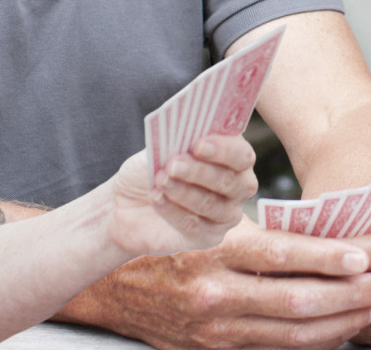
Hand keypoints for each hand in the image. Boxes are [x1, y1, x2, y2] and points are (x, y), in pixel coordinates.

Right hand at [57, 219, 370, 349]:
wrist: (107, 280)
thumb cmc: (164, 232)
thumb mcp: (205, 216)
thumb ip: (254, 221)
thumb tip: (320, 225)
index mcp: (215, 253)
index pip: (283, 258)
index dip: (328, 260)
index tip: (365, 257)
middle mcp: (214, 296)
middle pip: (296, 305)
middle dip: (348, 298)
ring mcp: (212, 331)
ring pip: (289, 337)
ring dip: (338, 325)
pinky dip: (308, 342)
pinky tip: (336, 330)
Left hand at [108, 136, 258, 256]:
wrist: (128, 204)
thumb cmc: (151, 169)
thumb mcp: (161, 149)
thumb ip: (178, 142)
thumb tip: (188, 133)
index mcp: (232, 157)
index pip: (241, 155)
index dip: (223, 150)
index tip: (197, 145)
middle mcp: (237, 186)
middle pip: (231, 182)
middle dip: (200, 172)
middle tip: (173, 165)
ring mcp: (225, 214)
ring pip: (212, 205)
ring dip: (184, 192)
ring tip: (160, 181)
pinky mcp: (209, 237)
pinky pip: (195, 225)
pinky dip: (173, 210)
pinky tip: (156, 197)